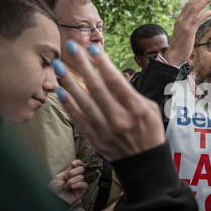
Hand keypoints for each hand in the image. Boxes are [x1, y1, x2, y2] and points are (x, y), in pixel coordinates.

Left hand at [48, 159, 87, 204]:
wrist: (53, 199)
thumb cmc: (53, 189)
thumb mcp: (59, 177)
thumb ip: (67, 170)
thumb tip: (74, 162)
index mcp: (69, 174)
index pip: (78, 165)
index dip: (78, 163)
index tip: (73, 164)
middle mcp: (75, 178)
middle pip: (81, 169)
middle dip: (73, 172)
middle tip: (66, 178)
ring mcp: (78, 184)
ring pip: (81, 177)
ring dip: (72, 181)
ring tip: (66, 186)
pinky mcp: (81, 191)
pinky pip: (84, 184)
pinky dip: (78, 184)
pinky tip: (72, 187)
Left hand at [54, 41, 164, 161]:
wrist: (145, 163)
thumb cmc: (150, 132)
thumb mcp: (151, 110)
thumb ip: (132, 94)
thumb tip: (112, 78)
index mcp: (136, 109)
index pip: (115, 81)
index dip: (102, 63)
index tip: (92, 48)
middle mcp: (119, 118)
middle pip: (96, 87)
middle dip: (82, 65)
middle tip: (71, 47)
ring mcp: (106, 130)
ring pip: (83, 102)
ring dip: (69, 82)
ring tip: (59, 66)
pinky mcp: (96, 140)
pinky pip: (79, 120)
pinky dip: (69, 105)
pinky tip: (60, 92)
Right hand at [164, 0, 210, 65]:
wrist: (173, 55)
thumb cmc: (179, 48)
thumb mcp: (183, 35)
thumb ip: (188, 29)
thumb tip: (193, 27)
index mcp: (179, 20)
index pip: (187, 5)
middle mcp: (181, 20)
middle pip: (191, 3)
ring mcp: (184, 24)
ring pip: (195, 8)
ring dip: (205, 1)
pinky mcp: (189, 30)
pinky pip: (198, 19)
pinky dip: (206, 14)